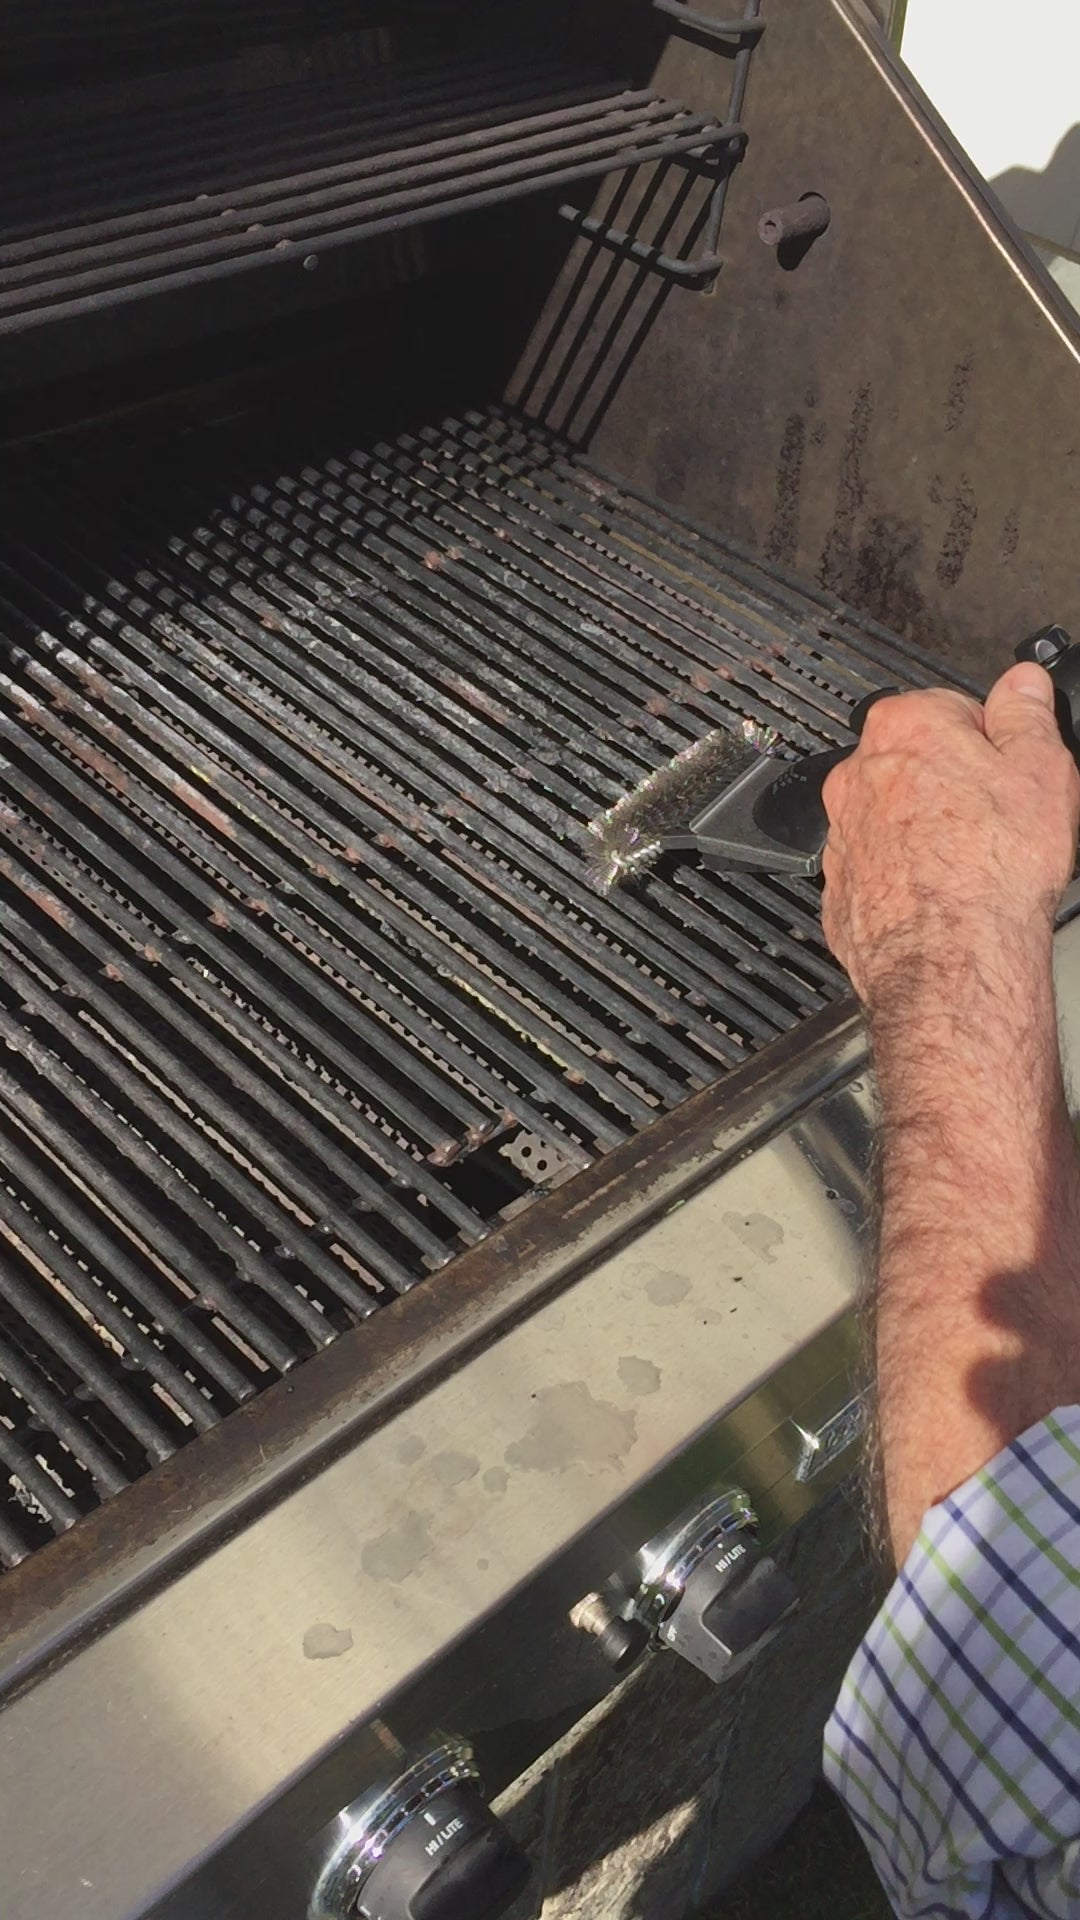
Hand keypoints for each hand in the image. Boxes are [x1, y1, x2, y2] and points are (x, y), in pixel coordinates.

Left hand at [821, 662, 1079, 1007]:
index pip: (953, 708)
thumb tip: (1023, 683)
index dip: (991, 743)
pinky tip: (943, 893)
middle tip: (998, 820)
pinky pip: (880, 867)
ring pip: (895, 816)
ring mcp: (842, 833)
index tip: (1009, 770)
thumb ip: (1027, 713)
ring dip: (928, 830)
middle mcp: (859, 774)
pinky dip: (906, 876)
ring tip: (973, 862)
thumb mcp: (1039, 768)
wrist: (949, 957)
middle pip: (918, 762)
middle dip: (956, 784)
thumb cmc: (992, 868)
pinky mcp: (840, 886)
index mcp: (905, 726)